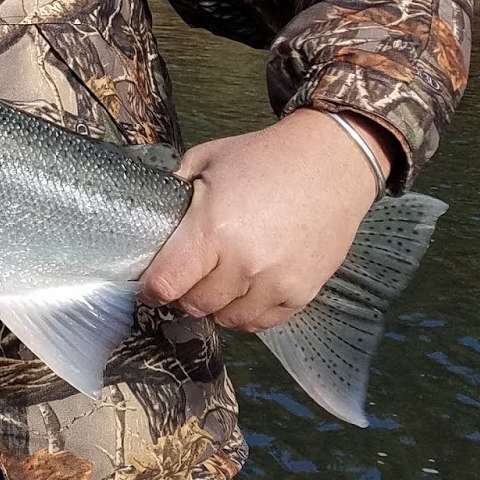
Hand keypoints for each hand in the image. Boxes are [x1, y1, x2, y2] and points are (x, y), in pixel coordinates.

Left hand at [139, 107, 389, 331]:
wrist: (330, 163)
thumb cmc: (263, 158)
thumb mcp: (206, 160)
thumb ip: (175, 186)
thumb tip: (153, 210)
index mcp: (212, 230)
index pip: (167, 283)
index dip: (151, 289)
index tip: (148, 286)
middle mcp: (243, 263)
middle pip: (196, 304)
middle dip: (182, 295)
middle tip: (184, 279)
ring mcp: (276, 282)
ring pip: (228, 319)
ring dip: (215, 307)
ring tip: (214, 285)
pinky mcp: (302, 293)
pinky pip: (262, 322)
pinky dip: (246, 314)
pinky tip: (242, 294)